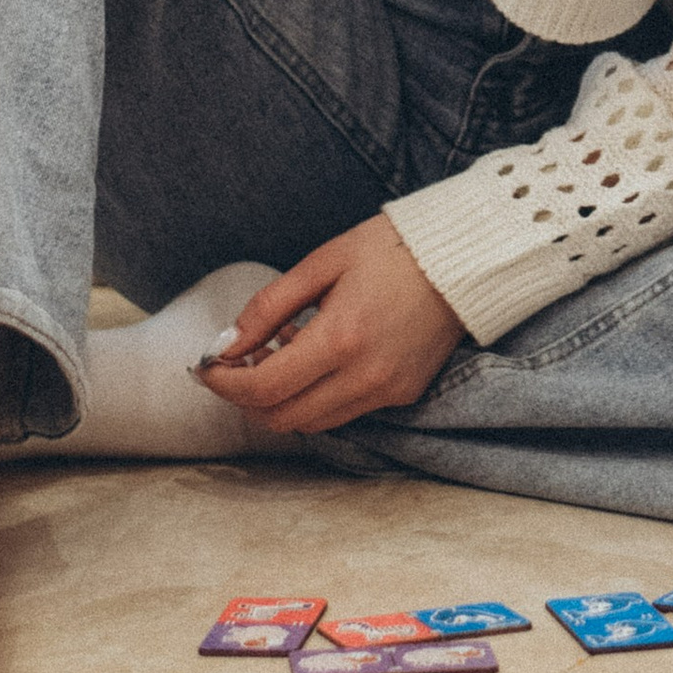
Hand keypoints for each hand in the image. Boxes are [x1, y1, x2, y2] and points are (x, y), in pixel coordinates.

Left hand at [196, 217, 464, 436]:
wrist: (465, 256)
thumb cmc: (392, 249)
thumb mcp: (323, 262)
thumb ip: (270, 306)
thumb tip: (226, 343)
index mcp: (341, 338)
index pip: (263, 388)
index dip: (224, 382)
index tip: (207, 366)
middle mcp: (365, 375)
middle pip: (281, 417)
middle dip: (246, 398)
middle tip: (235, 364)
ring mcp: (388, 390)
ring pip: (311, 423)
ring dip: (281, 400)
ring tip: (279, 355)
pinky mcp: (405, 394)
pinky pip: (344, 413)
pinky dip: (317, 397)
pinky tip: (317, 359)